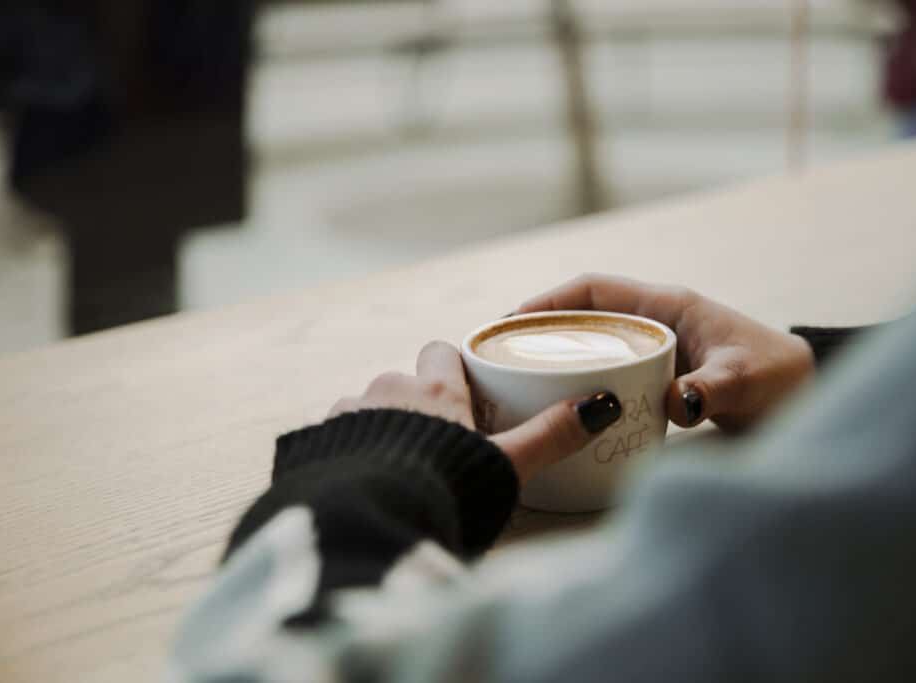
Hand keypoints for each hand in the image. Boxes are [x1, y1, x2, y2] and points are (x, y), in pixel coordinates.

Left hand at [329, 341, 621, 483]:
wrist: (365, 523)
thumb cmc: (443, 492)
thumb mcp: (506, 466)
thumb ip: (551, 436)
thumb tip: (601, 405)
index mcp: (436, 390)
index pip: (442, 352)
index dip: (450, 370)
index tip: (462, 394)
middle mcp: (387, 389)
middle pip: (403, 380)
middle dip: (414, 404)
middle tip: (435, 445)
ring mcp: (346, 413)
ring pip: (366, 407)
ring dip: (378, 428)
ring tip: (394, 470)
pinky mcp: (314, 441)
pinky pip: (334, 435)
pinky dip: (346, 451)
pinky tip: (359, 481)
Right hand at [518, 275, 814, 431]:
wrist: (808, 396)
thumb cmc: (781, 380)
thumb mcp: (747, 382)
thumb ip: (712, 390)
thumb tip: (674, 404)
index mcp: (669, 306)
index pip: (595, 289)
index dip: (550, 300)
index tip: (510, 321)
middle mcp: (656, 321)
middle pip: (583, 314)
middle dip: (540, 329)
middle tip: (499, 358)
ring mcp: (656, 348)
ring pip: (593, 343)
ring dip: (558, 356)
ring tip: (517, 382)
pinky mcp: (659, 375)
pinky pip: (609, 369)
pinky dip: (582, 380)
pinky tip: (564, 406)